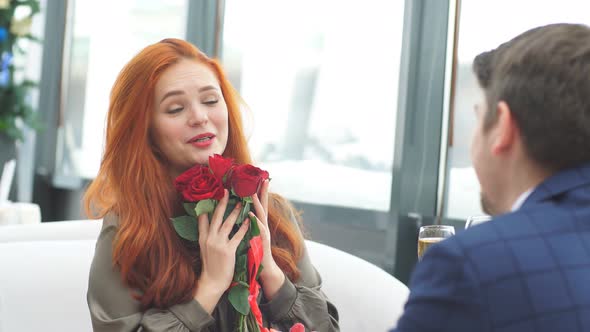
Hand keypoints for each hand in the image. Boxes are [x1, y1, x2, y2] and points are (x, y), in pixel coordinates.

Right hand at [194, 190, 249, 312]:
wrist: (212, 282)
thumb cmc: (210, 265)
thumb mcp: (203, 248)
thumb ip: (205, 233)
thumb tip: (203, 218)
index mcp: (203, 238)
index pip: (202, 218)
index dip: (207, 205)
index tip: (211, 193)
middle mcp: (209, 239)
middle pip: (216, 217)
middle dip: (221, 203)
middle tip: (226, 191)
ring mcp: (218, 244)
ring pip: (227, 224)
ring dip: (234, 212)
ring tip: (240, 203)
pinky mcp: (228, 251)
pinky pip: (237, 236)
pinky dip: (243, 228)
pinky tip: (249, 220)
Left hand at [250, 180, 284, 298]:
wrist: (264, 268)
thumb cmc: (255, 251)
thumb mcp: (251, 235)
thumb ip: (248, 224)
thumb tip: (243, 214)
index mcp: (259, 223)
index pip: (259, 204)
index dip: (259, 192)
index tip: (259, 179)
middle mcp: (263, 225)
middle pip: (264, 205)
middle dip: (263, 192)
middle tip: (263, 179)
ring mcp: (264, 232)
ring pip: (261, 214)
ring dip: (258, 203)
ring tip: (252, 193)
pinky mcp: (263, 240)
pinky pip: (259, 229)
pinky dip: (255, 221)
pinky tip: (251, 214)